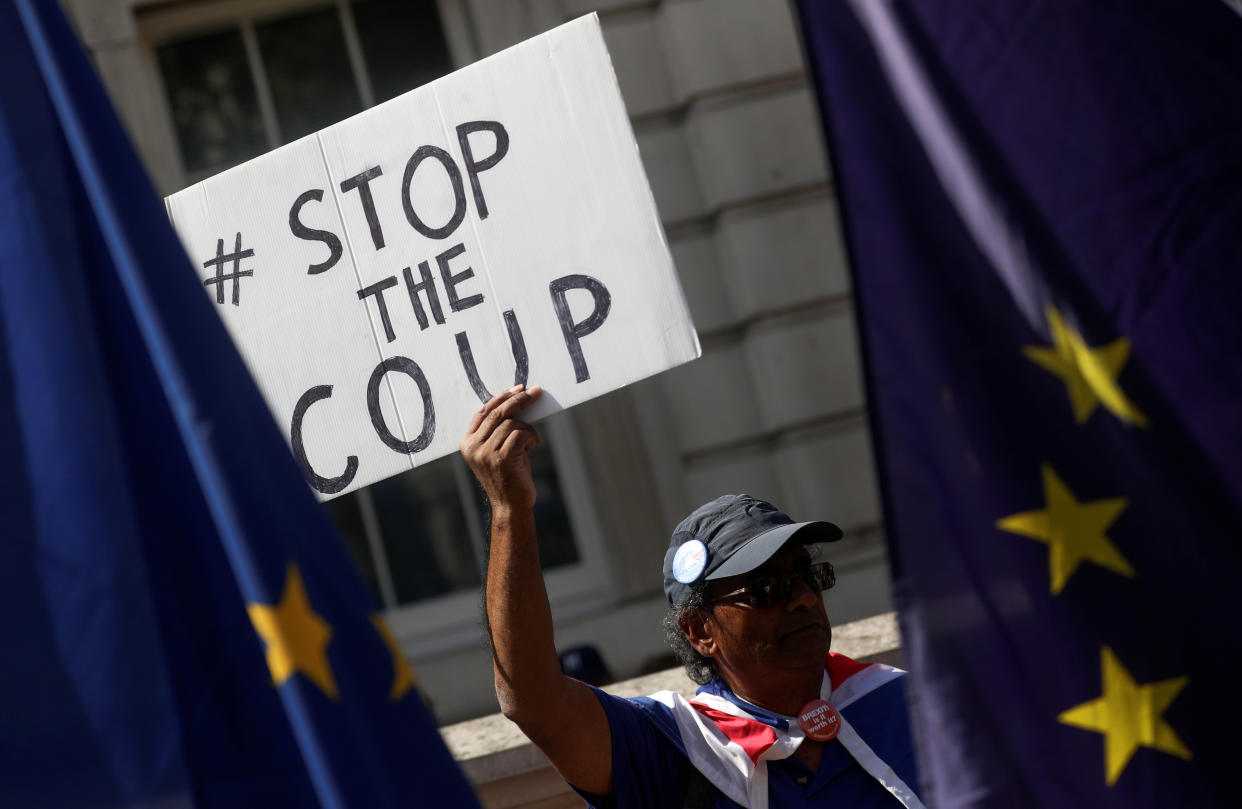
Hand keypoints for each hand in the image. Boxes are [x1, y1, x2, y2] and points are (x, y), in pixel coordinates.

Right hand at [461, 384, 542, 511]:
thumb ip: (499, 429)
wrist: (511, 505)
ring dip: (528, 428)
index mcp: (468, 443)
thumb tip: (516, 401)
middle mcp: (473, 447)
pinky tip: (534, 446)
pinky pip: (520, 434)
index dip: (501, 397)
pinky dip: (531, 437)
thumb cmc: (509, 475)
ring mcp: (485, 453)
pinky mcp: (501, 458)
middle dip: (519, 399)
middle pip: (498, 412)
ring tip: (534, 440)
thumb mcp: (498, 449)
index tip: (517, 388)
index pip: (483, 412)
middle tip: (536, 392)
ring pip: (511, 423)